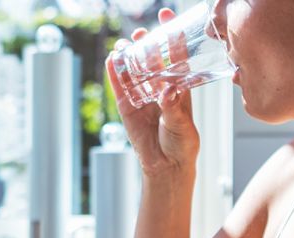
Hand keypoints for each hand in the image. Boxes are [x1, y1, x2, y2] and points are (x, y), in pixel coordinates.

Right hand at [106, 8, 199, 177]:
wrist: (167, 166)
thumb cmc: (182, 144)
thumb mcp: (182, 125)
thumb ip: (173, 107)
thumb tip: (167, 91)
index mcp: (178, 87)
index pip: (175, 56)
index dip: (171, 35)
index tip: (168, 15)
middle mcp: (159, 88)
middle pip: (151, 59)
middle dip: (147, 43)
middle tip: (142, 31)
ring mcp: (142, 96)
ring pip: (133, 70)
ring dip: (129, 55)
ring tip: (126, 44)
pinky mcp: (127, 107)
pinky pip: (119, 87)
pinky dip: (114, 74)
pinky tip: (112, 60)